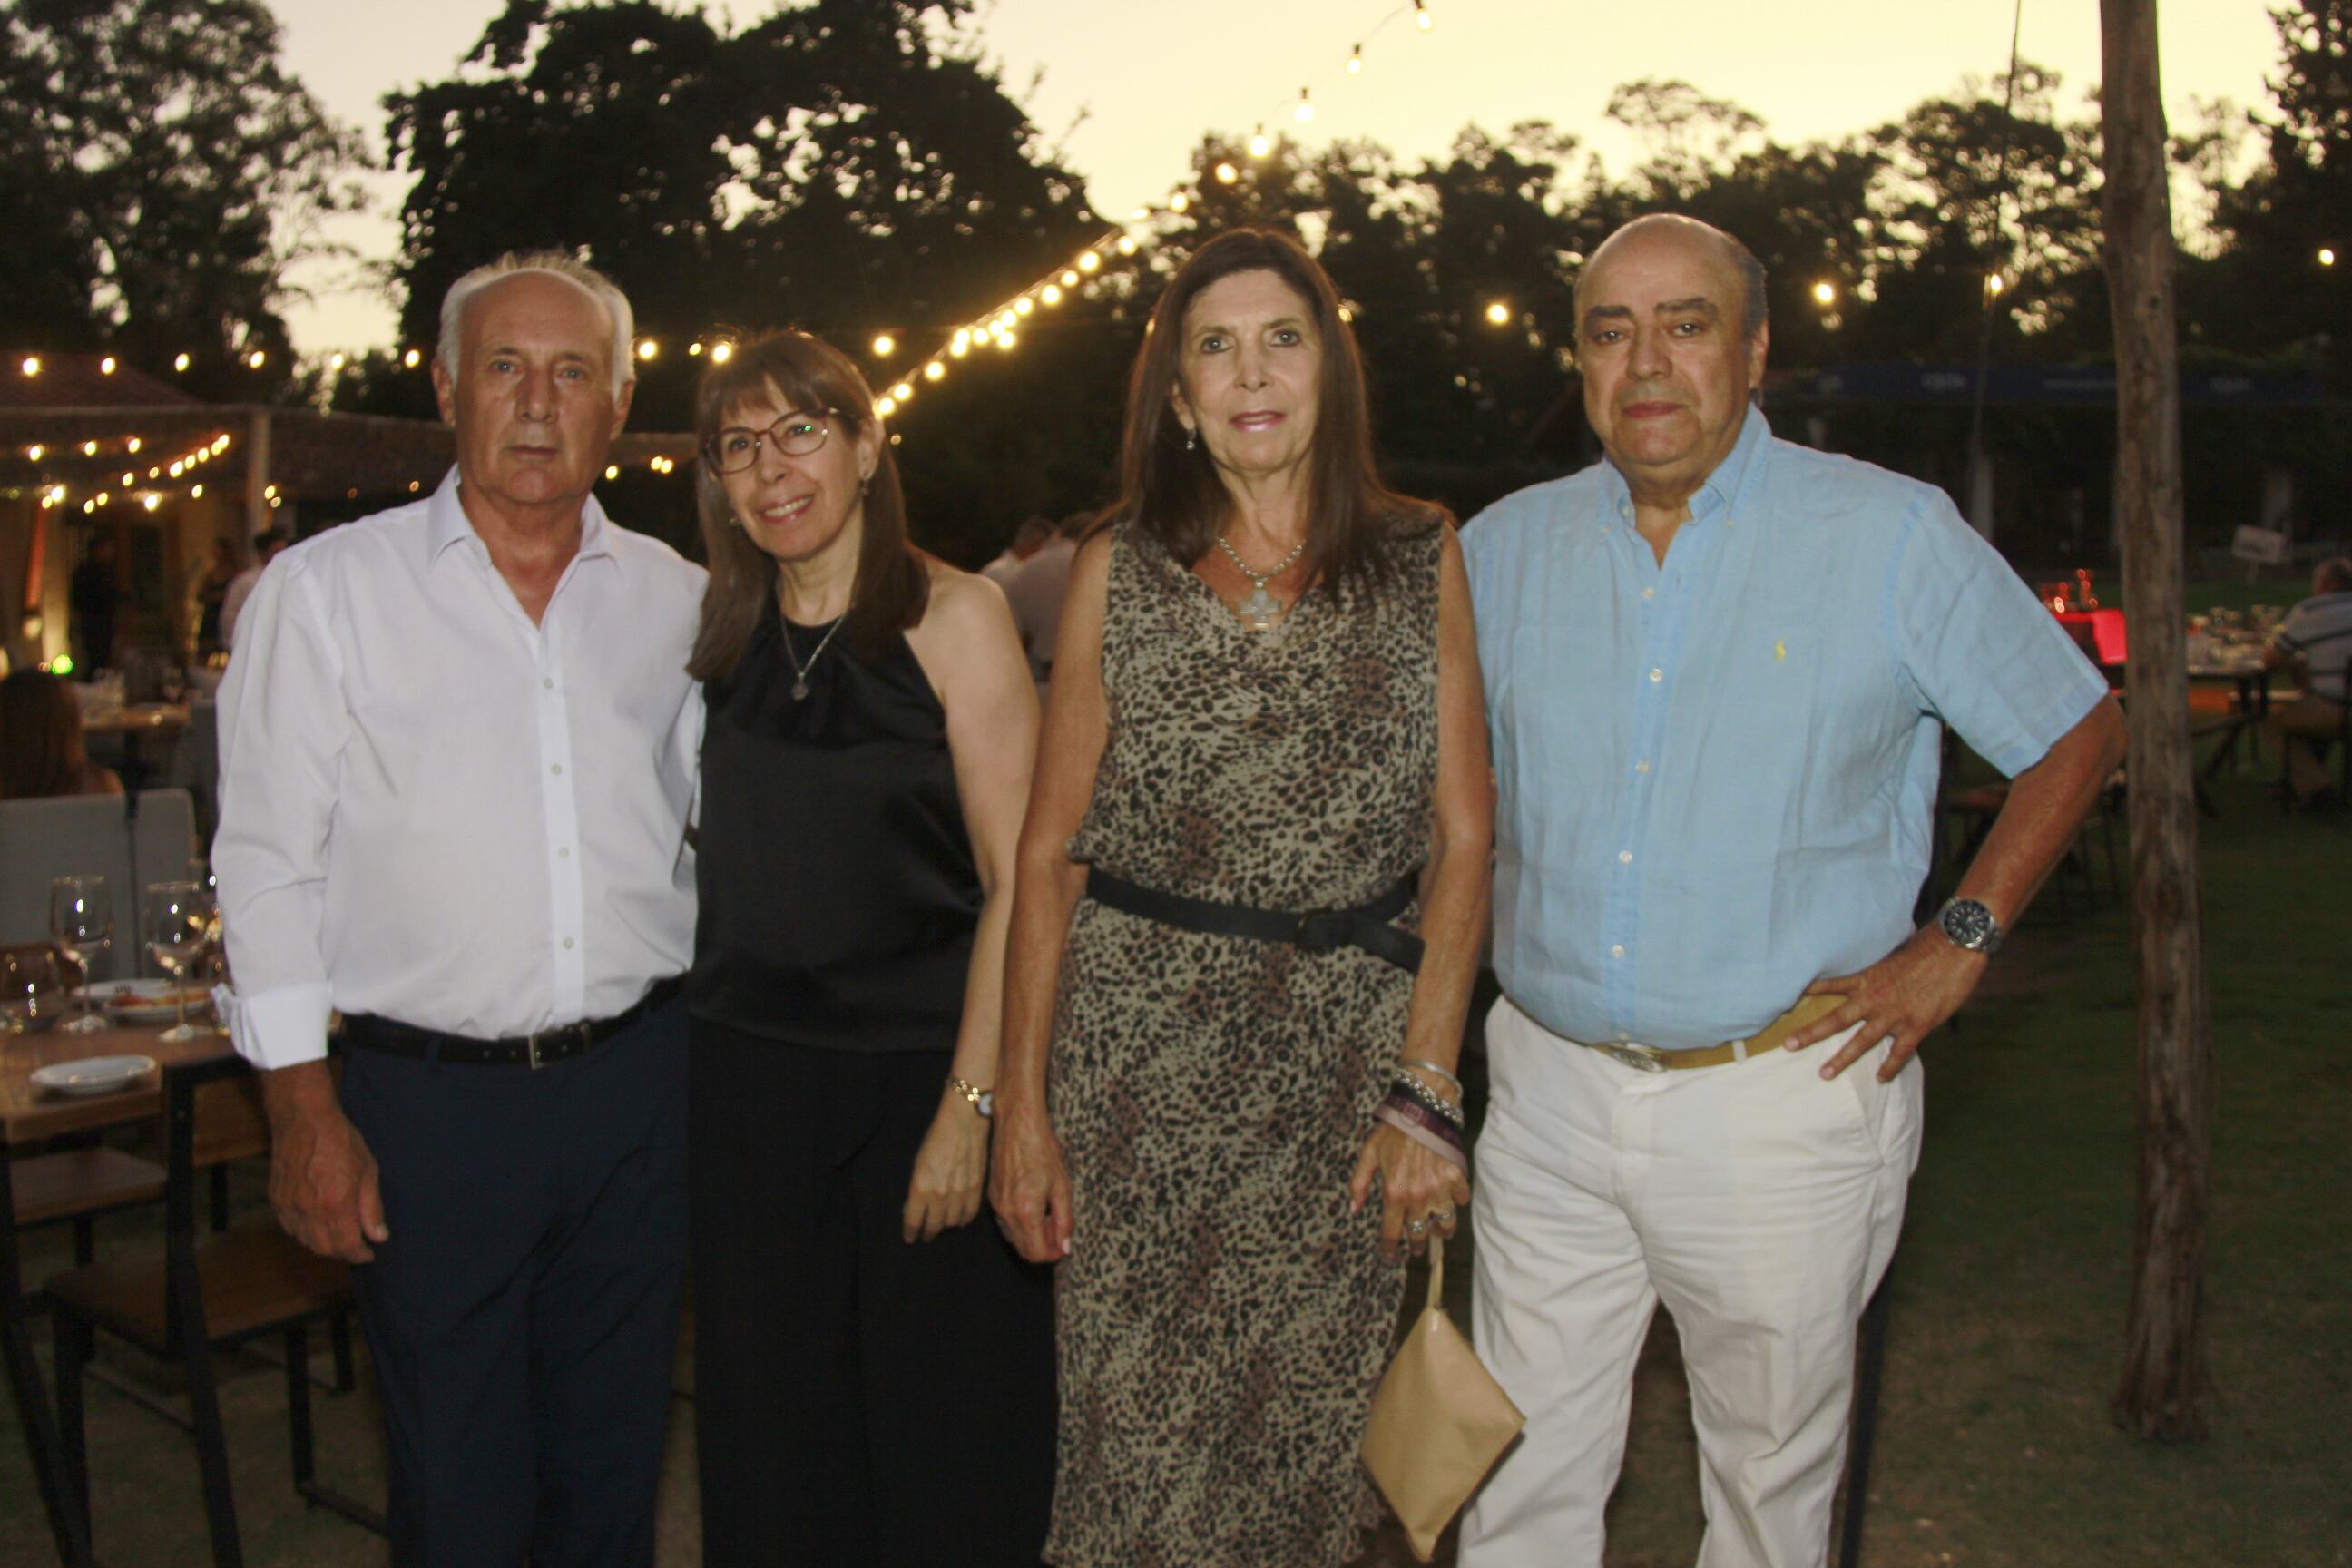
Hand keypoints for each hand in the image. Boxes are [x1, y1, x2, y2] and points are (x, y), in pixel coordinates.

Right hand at [266, 1090, 387, 1262]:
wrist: (304, 1119)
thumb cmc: (341, 1140)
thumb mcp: (368, 1170)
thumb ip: (372, 1208)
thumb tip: (379, 1236)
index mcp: (336, 1204)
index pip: (347, 1246)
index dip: (359, 1255)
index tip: (369, 1253)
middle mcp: (309, 1210)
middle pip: (325, 1249)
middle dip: (343, 1252)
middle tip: (356, 1245)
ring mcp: (289, 1206)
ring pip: (305, 1241)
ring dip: (324, 1244)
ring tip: (339, 1234)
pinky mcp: (276, 1199)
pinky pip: (290, 1228)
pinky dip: (305, 1233)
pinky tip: (317, 1224)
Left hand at [903, 1089, 989, 1242]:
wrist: (964, 1123)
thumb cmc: (936, 1138)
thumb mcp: (919, 1163)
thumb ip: (918, 1188)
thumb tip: (916, 1206)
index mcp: (920, 1187)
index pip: (913, 1220)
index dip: (911, 1232)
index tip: (910, 1238)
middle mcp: (939, 1194)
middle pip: (933, 1225)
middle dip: (928, 1233)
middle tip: (926, 1236)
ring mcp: (959, 1193)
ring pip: (951, 1222)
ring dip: (945, 1226)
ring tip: (942, 1226)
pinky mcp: (976, 1189)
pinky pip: (969, 1214)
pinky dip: (963, 1220)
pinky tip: (959, 1220)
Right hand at [988, 1099, 1073, 1262]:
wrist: (1017, 1124)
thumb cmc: (1042, 1150)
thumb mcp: (1062, 1185)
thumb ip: (1064, 1219)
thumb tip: (1065, 1246)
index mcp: (1026, 1211)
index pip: (1036, 1253)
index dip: (1053, 1255)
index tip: (1064, 1245)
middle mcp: (1007, 1212)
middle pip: (1023, 1250)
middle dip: (1043, 1247)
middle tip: (1058, 1230)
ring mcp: (996, 1205)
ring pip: (1014, 1237)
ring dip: (1032, 1235)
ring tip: (1048, 1215)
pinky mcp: (992, 1196)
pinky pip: (1006, 1221)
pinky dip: (1021, 1223)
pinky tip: (1034, 1205)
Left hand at [1350, 1125, 1470, 1262]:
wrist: (1422, 1108)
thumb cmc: (1392, 1131)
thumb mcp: (1368, 1155)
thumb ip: (1358, 1184)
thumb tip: (1353, 1209)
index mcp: (1393, 1193)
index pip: (1391, 1233)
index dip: (1390, 1250)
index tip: (1390, 1256)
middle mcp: (1417, 1197)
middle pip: (1419, 1235)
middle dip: (1416, 1245)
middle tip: (1415, 1247)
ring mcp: (1439, 1189)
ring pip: (1444, 1225)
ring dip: (1440, 1231)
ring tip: (1438, 1231)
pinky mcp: (1456, 1178)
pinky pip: (1460, 1200)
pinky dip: (1456, 1201)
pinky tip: (1450, 1199)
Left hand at [1788, 925, 1989, 1081]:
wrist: (1955, 948)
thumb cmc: (1926, 945)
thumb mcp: (1893, 952)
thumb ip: (1879, 967)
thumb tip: (1870, 968)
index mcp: (1867, 977)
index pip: (1830, 985)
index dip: (1808, 992)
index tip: (1785, 998)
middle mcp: (1874, 998)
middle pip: (1835, 1019)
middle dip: (1810, 1033)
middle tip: (1788, 1046)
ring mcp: (1894, 1014)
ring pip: (1861, 1041)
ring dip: (1842, 1059)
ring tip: (1824, 1073)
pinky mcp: (1916, 1026)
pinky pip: (1899, 1052)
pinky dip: (1890, 1066)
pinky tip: (1880, 1078)